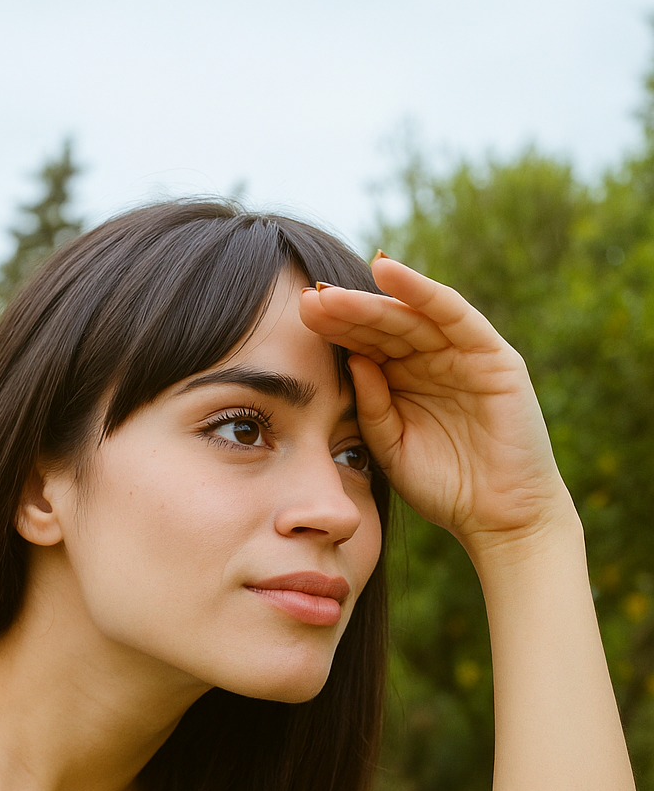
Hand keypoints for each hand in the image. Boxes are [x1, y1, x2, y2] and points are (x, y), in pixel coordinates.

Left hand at [299, 256, 572, 550]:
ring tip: (332, 292)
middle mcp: (431, 362)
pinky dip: (421, 291)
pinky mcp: (492, 355)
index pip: (364, 346)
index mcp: (404, 383)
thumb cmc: (443, 487)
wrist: (497, 518)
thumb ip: (371, 406)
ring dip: (371, 301)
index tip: (294, 319)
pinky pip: (453, 314)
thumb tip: (351, 360)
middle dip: (344, 312)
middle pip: (382, 326)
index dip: (332, 331)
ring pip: (410, 316)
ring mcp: (462, 355)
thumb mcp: (390, 447)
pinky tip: (388, 272)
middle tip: (305, 301)